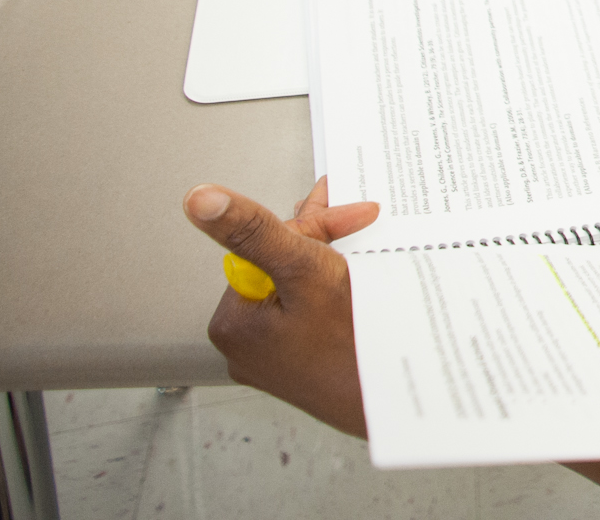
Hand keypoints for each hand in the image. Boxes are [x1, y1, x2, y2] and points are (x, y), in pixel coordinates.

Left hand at [183, 178, 378, 436]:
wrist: (397, 400)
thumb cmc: (352, 348)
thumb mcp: (304, 271)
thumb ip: (255, 231)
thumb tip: (201, 199)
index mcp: (232, 321)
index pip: (264, 247)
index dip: (310, 230)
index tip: (348, 219)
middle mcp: (247, 344)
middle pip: (282, 266)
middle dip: (322, 248)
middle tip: (359, 240)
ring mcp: (276, 358)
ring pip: (301, 289)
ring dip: (332, 270)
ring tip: (362, 274)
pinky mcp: (304, 366)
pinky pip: (314, 316)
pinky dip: (336, 300)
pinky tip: (358, 299)